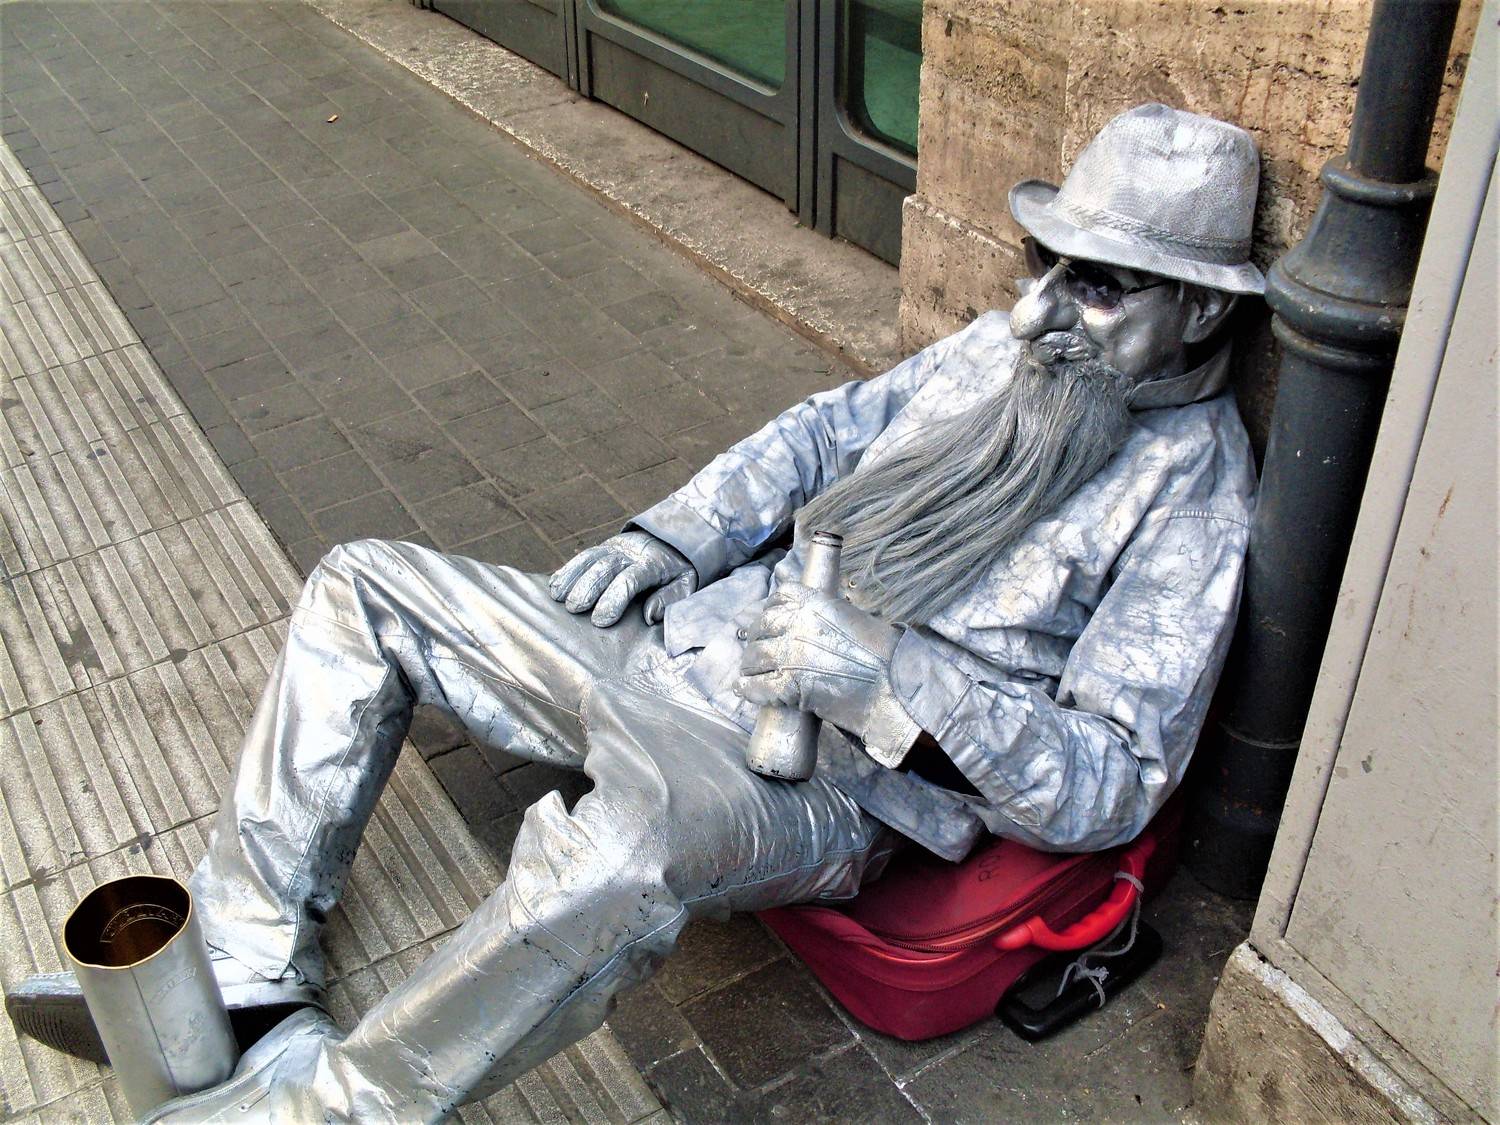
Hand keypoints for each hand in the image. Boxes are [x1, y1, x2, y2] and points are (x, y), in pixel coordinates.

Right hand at [548, 531, 695, 626]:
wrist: (676, 537)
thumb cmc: (680, 569)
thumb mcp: (687, 583)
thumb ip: (669, 598)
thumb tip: (650, 615)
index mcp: (653, 563)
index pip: (630, 579)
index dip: (614, 599)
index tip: (601, 620)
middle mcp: (631, 553)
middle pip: (605, 567)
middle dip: (588, 587)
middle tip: (574, 609)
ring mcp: (615, 547)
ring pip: (590, 558)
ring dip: (571, 576)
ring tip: (556, 596)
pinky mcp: (605, 547)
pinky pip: (584, 556)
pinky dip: (567, 569)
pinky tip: (554, 584)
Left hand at [738, 584, 917, 761]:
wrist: (895, 687)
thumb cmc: (887, 657)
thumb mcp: (857, 621)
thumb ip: (832, 618)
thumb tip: (821, 628)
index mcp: (817, 603)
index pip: (781, 597)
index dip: (771, 609)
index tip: (770, 621)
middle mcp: (799, 624)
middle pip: (763, 627)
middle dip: (758, 639)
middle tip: (758, 651)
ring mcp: (791, 654)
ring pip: (755, 656)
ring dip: (750, 664)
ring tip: (749, 672)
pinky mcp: (788, 685)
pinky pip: (756, 686)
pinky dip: (747, 688)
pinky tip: (743, 689)